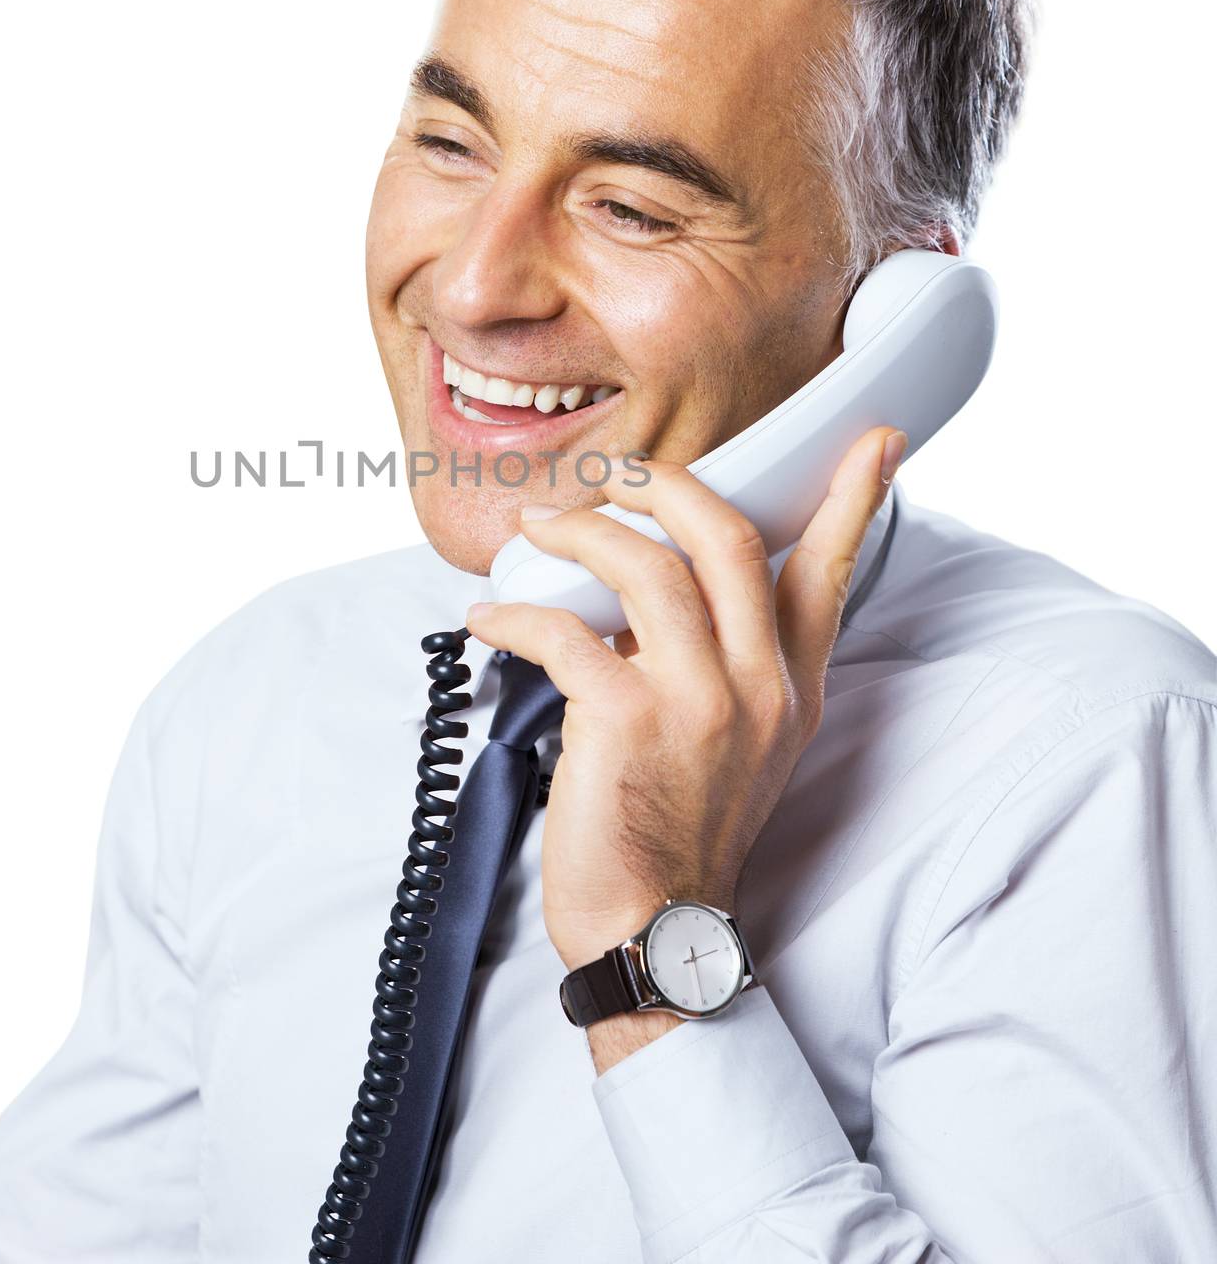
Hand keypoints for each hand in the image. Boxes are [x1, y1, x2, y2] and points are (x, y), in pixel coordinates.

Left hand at [465, 426, 903, 1065]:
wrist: (655, 930)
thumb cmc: (681, 828)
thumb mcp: (741, 744)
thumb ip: (725, 663)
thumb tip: (660, 585)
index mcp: (789, 685)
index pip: (829, 572)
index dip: (854, 499)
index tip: (878, 437)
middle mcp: (757, 685)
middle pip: (725, 536)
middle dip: (661, 484)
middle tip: (612, 473)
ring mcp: (697, 702)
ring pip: (644, 565)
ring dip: (578, 533)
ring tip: (537, 530)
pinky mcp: (626, 722)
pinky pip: (565, 632)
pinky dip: (516, 615)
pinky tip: (488, 620)